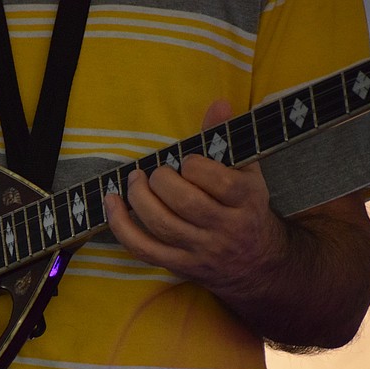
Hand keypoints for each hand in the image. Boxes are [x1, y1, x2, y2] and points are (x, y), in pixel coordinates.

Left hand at [105, 100, 286, 299]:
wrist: (257, 264)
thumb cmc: (246, 208)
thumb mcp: (246, 172)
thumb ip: (226, 138)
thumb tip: (217, 104)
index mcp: (247, 201)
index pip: (220, 182)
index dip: (194, 166)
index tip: (186, 161)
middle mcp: (225, 228)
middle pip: (186, 203)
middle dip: (162, 180)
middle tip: (156, 171)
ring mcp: (201, 250)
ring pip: (162, 225)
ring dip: (140, 197)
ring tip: (134, 180)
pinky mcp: (179, 265)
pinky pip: (143, 248)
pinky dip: (121, 225)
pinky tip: (112, 203)